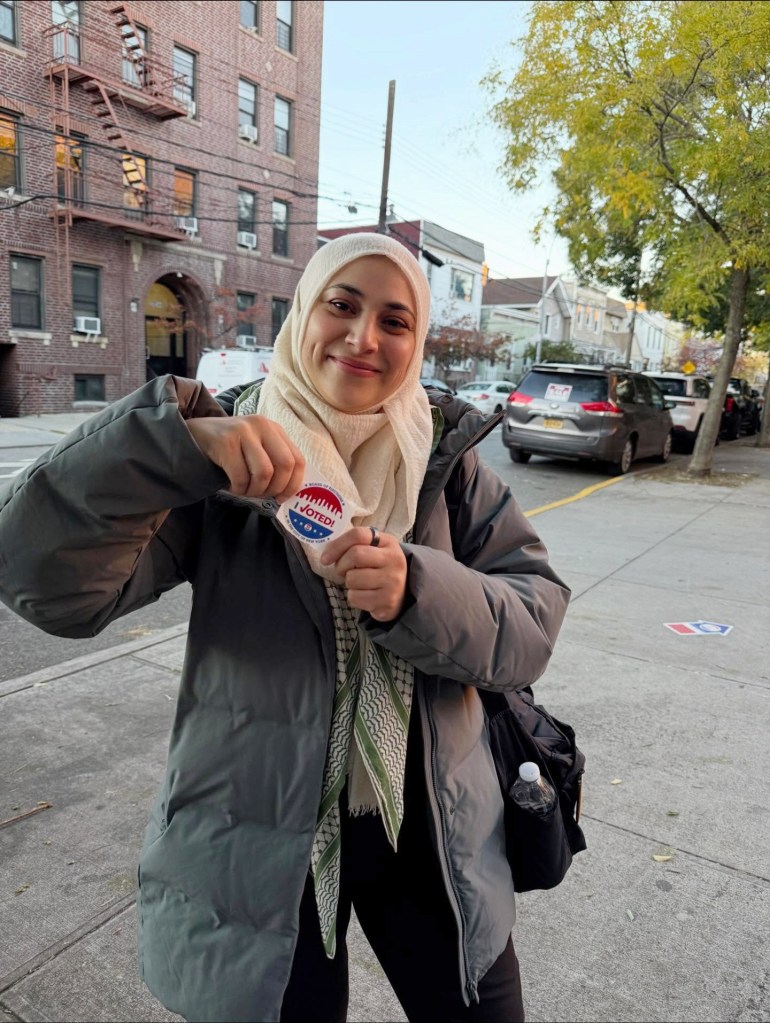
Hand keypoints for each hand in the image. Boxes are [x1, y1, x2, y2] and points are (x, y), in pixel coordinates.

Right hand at [187, 414, 304, 500]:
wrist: (192, 434)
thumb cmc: (228, 448)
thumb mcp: (255, 448)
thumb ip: (272, 462)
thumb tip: (287, 493)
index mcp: (274, 428)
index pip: (298, 459)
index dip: (294, 484)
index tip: (282, 497)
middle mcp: (262, 425)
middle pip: (285, 465)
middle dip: (275, 488)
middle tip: (262, 495)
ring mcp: (243, 431)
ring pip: (264, 473)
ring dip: (254, 490)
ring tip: (244, 490)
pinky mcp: (225, 441)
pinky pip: (241, 476)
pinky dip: (238, 489)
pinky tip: (232, 486)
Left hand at [321, 527, 407, 621]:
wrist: (401, 595)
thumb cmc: (378, 569)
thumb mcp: (373, 551)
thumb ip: (354, 546)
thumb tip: (327, 554)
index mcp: (388, 542)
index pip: (359, 535)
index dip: (337, 545)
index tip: (325, 558)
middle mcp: (394, 560)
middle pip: (355, 555)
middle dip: (341, 565)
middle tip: (343, 571)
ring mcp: (392, 581)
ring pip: (352, 578)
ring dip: (348, 583)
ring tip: (358, 583)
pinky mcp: (387, 601)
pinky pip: (355, 597)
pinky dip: (353, 597)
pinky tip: (364, 595)